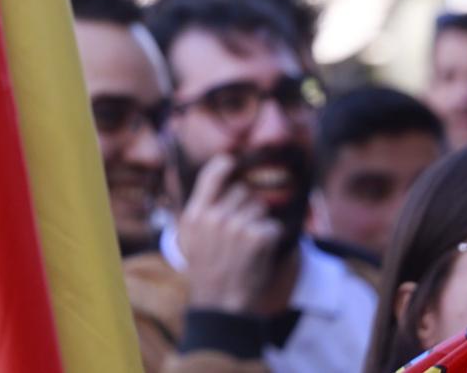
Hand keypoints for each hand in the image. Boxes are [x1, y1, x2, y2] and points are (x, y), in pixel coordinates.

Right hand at [177, 153, 280, 312]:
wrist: (220, 304)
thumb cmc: (209, 272)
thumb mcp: (193, 238)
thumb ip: (204, 212)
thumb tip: (225, 184)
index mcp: (194, 214)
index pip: (211, 175)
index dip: (225, 165)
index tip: (233, 162)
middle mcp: (213, 216)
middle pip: (243, 191)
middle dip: (247, 207)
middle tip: (241, 233)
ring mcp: (235, 226)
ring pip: (261, 208)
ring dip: (260, 223)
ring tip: (248, 246)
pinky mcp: (256, 237)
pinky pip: (273, 227)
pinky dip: (271, 240)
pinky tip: (259, 254)